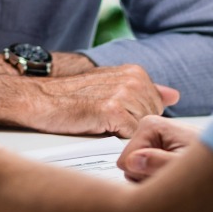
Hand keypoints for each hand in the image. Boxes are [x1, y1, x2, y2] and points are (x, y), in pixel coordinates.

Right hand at [21, 64, 179, 136]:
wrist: (38, 99)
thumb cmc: (69, 97)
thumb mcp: (112, 87)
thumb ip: (146, 91)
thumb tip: (174, 95)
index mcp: (135, 73)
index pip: (156, 109)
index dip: (135, 118)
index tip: (115, 116)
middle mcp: (133, 80)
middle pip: (152, 121)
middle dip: (132, 127)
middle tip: (104, 121)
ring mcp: (124, 94)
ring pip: (142, 130)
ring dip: (123, 133)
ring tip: (99, 122)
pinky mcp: (113, 110)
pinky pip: (130, 136)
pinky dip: (116, 139)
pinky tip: (97, 127)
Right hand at [117, 115, 200, 181]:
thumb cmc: (210, 162)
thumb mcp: (185, 166)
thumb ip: (159, 163)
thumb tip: (133, 162)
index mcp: (149, 125)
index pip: (125, 162)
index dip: (145, 174)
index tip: (167, 173)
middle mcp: (147, 128)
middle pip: (129, 167)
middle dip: (149, 177)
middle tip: (174, 176)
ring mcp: (151, 138)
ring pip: (136, 171)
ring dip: (155, 178)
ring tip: (177, 174)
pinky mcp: (156, 146)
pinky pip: (145, 170)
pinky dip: (159, 177)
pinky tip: (175, 174)